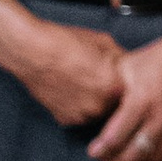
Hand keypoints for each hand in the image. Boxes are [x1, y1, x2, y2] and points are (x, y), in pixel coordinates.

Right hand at [0, 4, 128, 129]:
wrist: (30, 50)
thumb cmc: (63, 43)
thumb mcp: (102, 42)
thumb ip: (120, 57)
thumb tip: (128, 63)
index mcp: (114, 87)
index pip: (131, 92)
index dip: (125, 83)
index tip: (120, 77)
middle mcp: (99, 106)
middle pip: (115, 104)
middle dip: (111, 93)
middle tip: (99, 78)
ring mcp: (81, 116)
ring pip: (97, 111)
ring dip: (95, 101)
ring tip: (82, 81)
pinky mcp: (64, 119)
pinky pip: (79, 115)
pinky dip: (78, 105)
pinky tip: (70, 88)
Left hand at [85, 29, 161, 160]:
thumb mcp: (131, 65)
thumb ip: (114, 86)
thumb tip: (98, 102)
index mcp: (142, 100)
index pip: (116, 136)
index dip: (101, 149)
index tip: (94, 152)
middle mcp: (161, 117)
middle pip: (135, 153)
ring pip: (156, 156)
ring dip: (139, 160)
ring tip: (128, 157)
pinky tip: (155, 155)